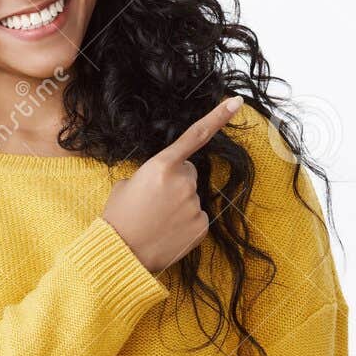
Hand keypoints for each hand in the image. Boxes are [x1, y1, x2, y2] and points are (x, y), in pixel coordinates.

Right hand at [101, 96, 243, 273]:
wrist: (121, 253)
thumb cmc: (119, 218)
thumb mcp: (127, 185)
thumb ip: (150, 175)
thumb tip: (162, 180)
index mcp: (161, 166)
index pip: (195, 136)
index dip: (218, 117)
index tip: (236, 102)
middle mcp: (183, 182)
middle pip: (188, 173)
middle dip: (176, 182)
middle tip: (154, 201)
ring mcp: (194, 205)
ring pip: (192, 197)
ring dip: (179, 204)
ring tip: (157, 220)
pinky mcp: (201, 226)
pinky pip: (197, 217)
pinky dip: (185, 223)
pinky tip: (168, 232)